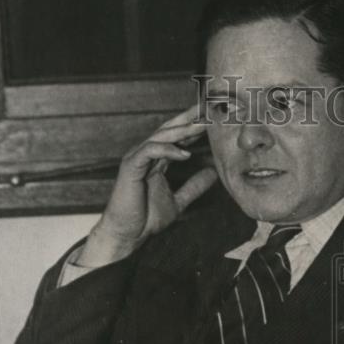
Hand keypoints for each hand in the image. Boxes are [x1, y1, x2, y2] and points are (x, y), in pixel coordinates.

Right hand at [79, 103, 217, 266]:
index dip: (195, 127)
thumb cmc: (146, 219)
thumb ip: (194, 187)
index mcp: (157, 159)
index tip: (216, 120)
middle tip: (210, 108)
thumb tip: (213, 175)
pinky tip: (186, 154)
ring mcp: (137, 158)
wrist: (127, 235)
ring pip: (161, 136)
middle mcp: (146, 154)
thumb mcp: (178, 201)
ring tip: (202, 126)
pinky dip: (168, 150)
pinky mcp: (131, 166)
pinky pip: (150, 151)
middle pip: (170, 129)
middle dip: (190, 118)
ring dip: (182, 130)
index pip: (177, 137)